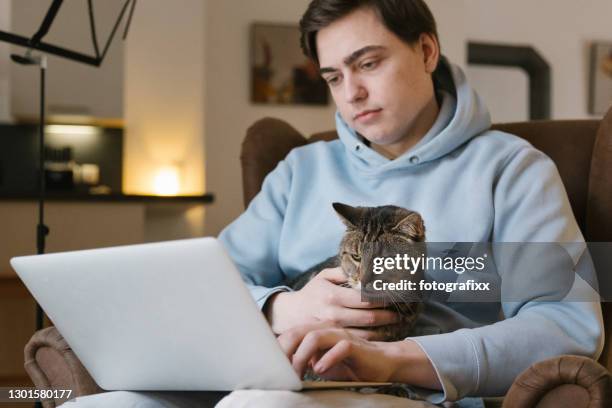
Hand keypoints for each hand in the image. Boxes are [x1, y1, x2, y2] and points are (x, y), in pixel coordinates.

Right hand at [264, 267, 398, 333]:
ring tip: (396, 322)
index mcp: (333, 296)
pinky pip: (358, 341)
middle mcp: (334, 315)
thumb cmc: (311, 293)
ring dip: (384, 329)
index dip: (383, 298)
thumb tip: (365, 267)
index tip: (396, 295)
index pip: (365, 299)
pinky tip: (383, 333)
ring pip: (366, 333)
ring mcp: (334, 330)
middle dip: (389, 315)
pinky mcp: (333, 340)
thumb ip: (344, 272)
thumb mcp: (324, 277)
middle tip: (401, 311)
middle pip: (369, 317)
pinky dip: (373, 338)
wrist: (290, 315)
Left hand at [278, 321, 441, 388]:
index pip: (291, 334)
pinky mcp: (354, 344)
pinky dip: (327, 359)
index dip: (279, 349)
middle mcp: (327, 329)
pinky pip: (338, 348)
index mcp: (317, 330)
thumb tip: (289, 367)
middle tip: (279, 370)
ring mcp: (340, 335)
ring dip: (302, 356)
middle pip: (298, 332)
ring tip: (298, 373)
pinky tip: (320, 371)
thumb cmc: (351, 362)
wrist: (382, 360)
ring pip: (314, 337)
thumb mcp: (324, 361)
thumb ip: (308, 360)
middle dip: (285, 350)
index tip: (271, 366)